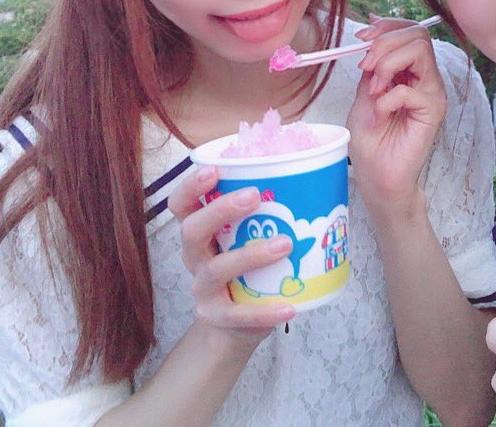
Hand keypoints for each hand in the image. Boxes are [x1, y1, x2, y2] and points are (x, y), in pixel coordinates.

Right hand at [168, 168, 296, 349]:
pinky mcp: (216, 318)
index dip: (190, 187)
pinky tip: (290, 307)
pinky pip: (238, 315)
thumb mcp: (246, 240)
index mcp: (200, 233)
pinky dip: (265, 312)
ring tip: (286, 244)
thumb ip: (263, 215)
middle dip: (220, 210)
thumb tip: (314, 180)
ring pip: (217, 269)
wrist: (234, 325)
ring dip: (251, 254)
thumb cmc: (246, 270)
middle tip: (254, 196)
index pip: (181, 205)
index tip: (213, 170)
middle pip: (192, 230)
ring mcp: (202, 289)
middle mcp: (194, 258)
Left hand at [346, 16, 446, 216]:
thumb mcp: (365, 90)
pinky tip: (379, 114)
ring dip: (387, 64)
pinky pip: (410, 90)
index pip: (411, 31)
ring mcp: (433, 94)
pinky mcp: (433, 112)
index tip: (361, 38)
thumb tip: (372, 26)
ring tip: (373, 90)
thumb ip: (373, 62)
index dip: (387, 27)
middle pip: (418, 35)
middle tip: (365, 67)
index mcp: (412, 70)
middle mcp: (427, 78)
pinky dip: (386, 98)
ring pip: (419, 52)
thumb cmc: (371, 137)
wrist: (375, 173)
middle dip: (385, 43)